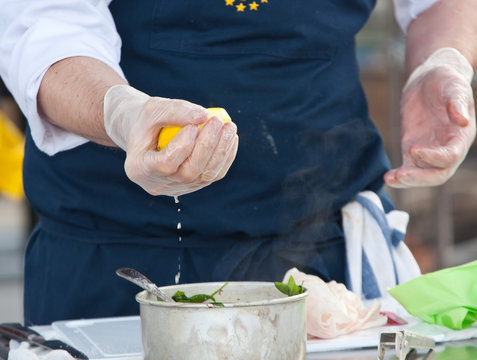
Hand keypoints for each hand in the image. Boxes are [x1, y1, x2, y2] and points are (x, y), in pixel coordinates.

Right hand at [103, 85, 238, 195]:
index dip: (183, 146)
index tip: (194, 125)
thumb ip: (175, 111)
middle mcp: (158, 184)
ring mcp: (177, 188)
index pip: (165, 164)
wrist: (146, 134)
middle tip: (217, 121)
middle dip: (206, 146)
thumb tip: (204, 115)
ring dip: (221, 151)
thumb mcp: (153, 109)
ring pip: (204, 176)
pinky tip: (231, 138)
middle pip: (188, 173)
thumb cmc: (146, 120)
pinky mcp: (193, 186)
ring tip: (229, 127)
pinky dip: (225, 157)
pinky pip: (213, 175)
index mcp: (139, 169)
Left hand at [385, 48, 475, 187]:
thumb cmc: (446, 79)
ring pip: (422, 175)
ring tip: (390, 178)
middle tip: (400, 174)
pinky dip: (399, 176)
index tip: (413, 149)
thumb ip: (457, 101)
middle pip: (438, 173)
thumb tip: (462, 120)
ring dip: (407, 180)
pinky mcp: (413, 149)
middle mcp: (448, 147)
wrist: (429, 79)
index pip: (451, 156)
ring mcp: (430, 150)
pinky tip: (387, 178)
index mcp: (461, 135)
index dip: (434, 157)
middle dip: (420, 177)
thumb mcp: (453, 85)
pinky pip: (408, 167)